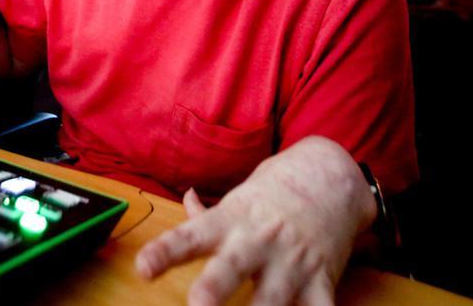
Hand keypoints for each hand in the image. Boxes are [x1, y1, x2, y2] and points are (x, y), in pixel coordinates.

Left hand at [135, 136, 375, 305]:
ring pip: (274, 297)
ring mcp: (292, 261)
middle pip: (232, 266)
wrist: (329, 178)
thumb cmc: (273, 195)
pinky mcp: (322, 279)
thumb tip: (184, 199)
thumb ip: (205, 215)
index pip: (190, 236)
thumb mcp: (238, 200)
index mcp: (230, 221)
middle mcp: (258, 241)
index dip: (164, 252)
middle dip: (213, 288)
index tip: (142, 268)